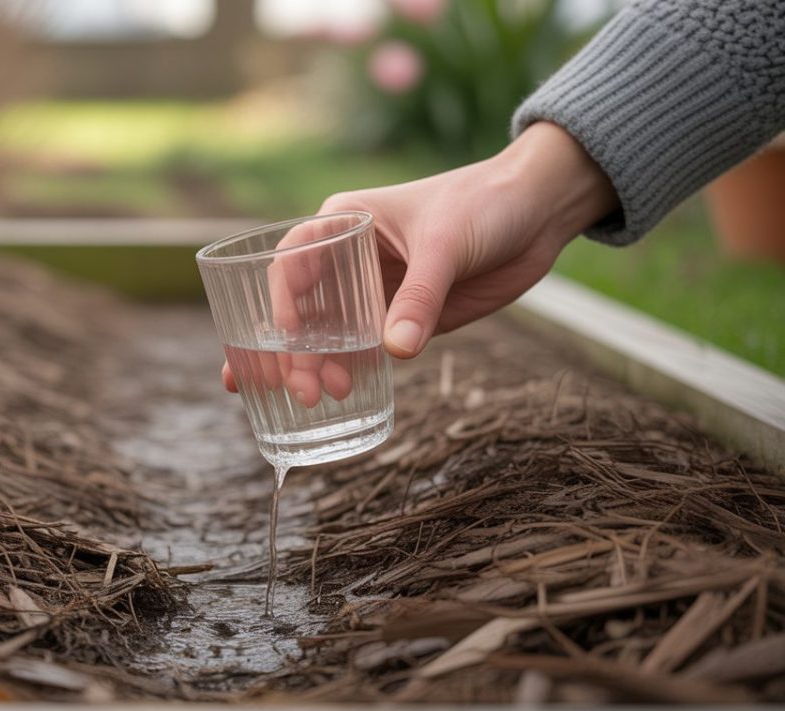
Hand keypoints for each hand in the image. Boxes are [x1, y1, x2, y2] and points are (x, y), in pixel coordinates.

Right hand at [222, 122, 617, 392]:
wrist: (537, 212)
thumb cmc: (483, 203)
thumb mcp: (445, 245)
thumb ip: (420, 297)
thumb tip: (396, 350)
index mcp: (345, 222)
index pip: (293, 262)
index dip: (281, 301)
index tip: (288, 337)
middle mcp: (349, 259)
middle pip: (303, 308)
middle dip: (292, 349)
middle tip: (300, 387)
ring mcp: (374, 291)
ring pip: (329, 334)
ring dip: (317, 366)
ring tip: (319, 398)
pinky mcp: (403, 317)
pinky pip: (366, 348)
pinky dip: (351, 370)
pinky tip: (344, 392)